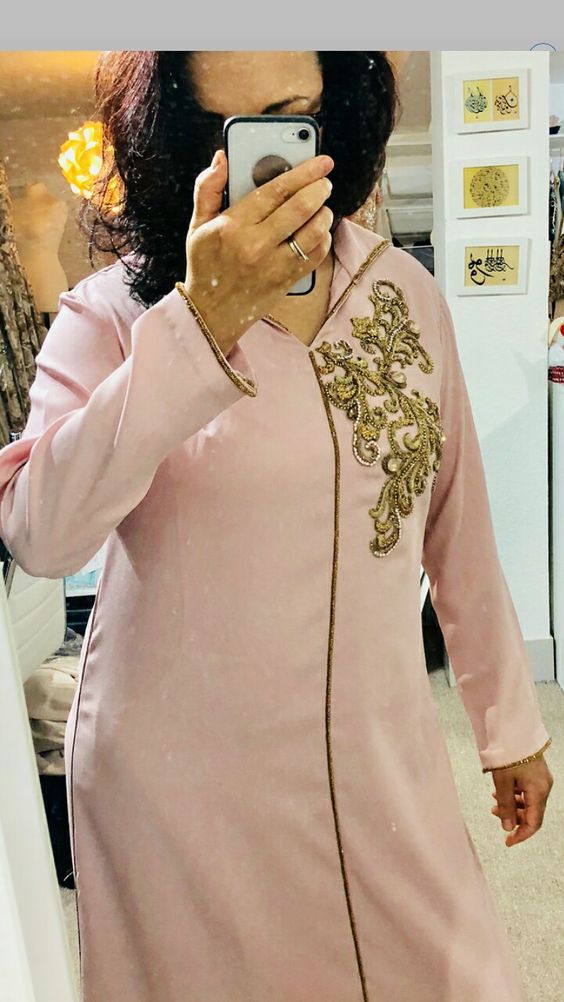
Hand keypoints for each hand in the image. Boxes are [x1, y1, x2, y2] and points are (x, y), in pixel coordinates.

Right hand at [183, 148, 333, 354]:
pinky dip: (323, 239)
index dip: (303, 172)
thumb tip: (221, 158)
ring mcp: (274, 266)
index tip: (321, 162)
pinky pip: (316, 255)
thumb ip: (208, 188)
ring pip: (314, 232)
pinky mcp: (286, 281)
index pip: (275, 190)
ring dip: (324, 214)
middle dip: (319, 189)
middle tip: (324, 183)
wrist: (210, 313)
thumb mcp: (198, 225)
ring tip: (322, 208)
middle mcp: (256, 245)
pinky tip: (318, 233)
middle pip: (301, 208)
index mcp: (233, 226)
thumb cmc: (205, 265)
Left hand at [489, 756, 553, 845]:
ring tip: (494, 802)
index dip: (521, 835)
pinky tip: (500, 792)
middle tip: (495, 815)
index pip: (534, 823)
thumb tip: (507, 827)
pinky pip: (527, 791)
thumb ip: (505, 807)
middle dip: (514, 818)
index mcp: (539, 792)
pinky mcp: (536, 773)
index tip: (508, 841)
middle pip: (532, 813)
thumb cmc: (508, 755)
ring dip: (512, 805)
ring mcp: (541, 780)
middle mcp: (544, 787)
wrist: (514, 731)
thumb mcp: (502, 783)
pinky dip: (514, 795)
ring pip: (529, 802)